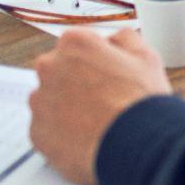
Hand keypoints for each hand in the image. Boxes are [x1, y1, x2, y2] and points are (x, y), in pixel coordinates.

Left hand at [28, 28, 171, 184]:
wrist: (137, 145)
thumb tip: (114, 40)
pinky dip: (62, 134)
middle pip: (58, 70)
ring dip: (67, 108)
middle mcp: (50, 68)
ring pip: (50, 101)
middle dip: (76, 82)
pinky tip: (86, 138)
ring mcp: (41, 102)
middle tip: (102, 99)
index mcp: (75, 44)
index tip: (106, 74)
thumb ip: (124, 39)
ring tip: (96, 122)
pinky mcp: (37, 132)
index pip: (76, 45)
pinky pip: (47, 130)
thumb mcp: (146, 57)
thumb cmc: (141, 102)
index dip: (95, 61)